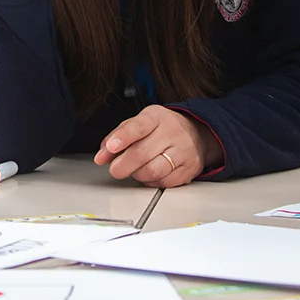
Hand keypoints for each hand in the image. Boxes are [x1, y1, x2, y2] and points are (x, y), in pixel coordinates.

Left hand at [94, 105, 223, 186]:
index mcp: (156, 117)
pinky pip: (164, 182)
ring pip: (153, 171)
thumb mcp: (139, 123)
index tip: (110, 147)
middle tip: (115, 169)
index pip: (138, 126)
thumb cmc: (161, 129)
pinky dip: (151, 181)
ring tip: (135, 170)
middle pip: (142, 153)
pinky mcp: (189, 169)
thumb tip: (101, 156)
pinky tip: (150, 173)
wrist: (197, 134)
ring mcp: (183, 151)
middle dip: (122, 165)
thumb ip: (117, 137)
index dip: (122, 138)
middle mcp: (172, 132)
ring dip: (137, 174)